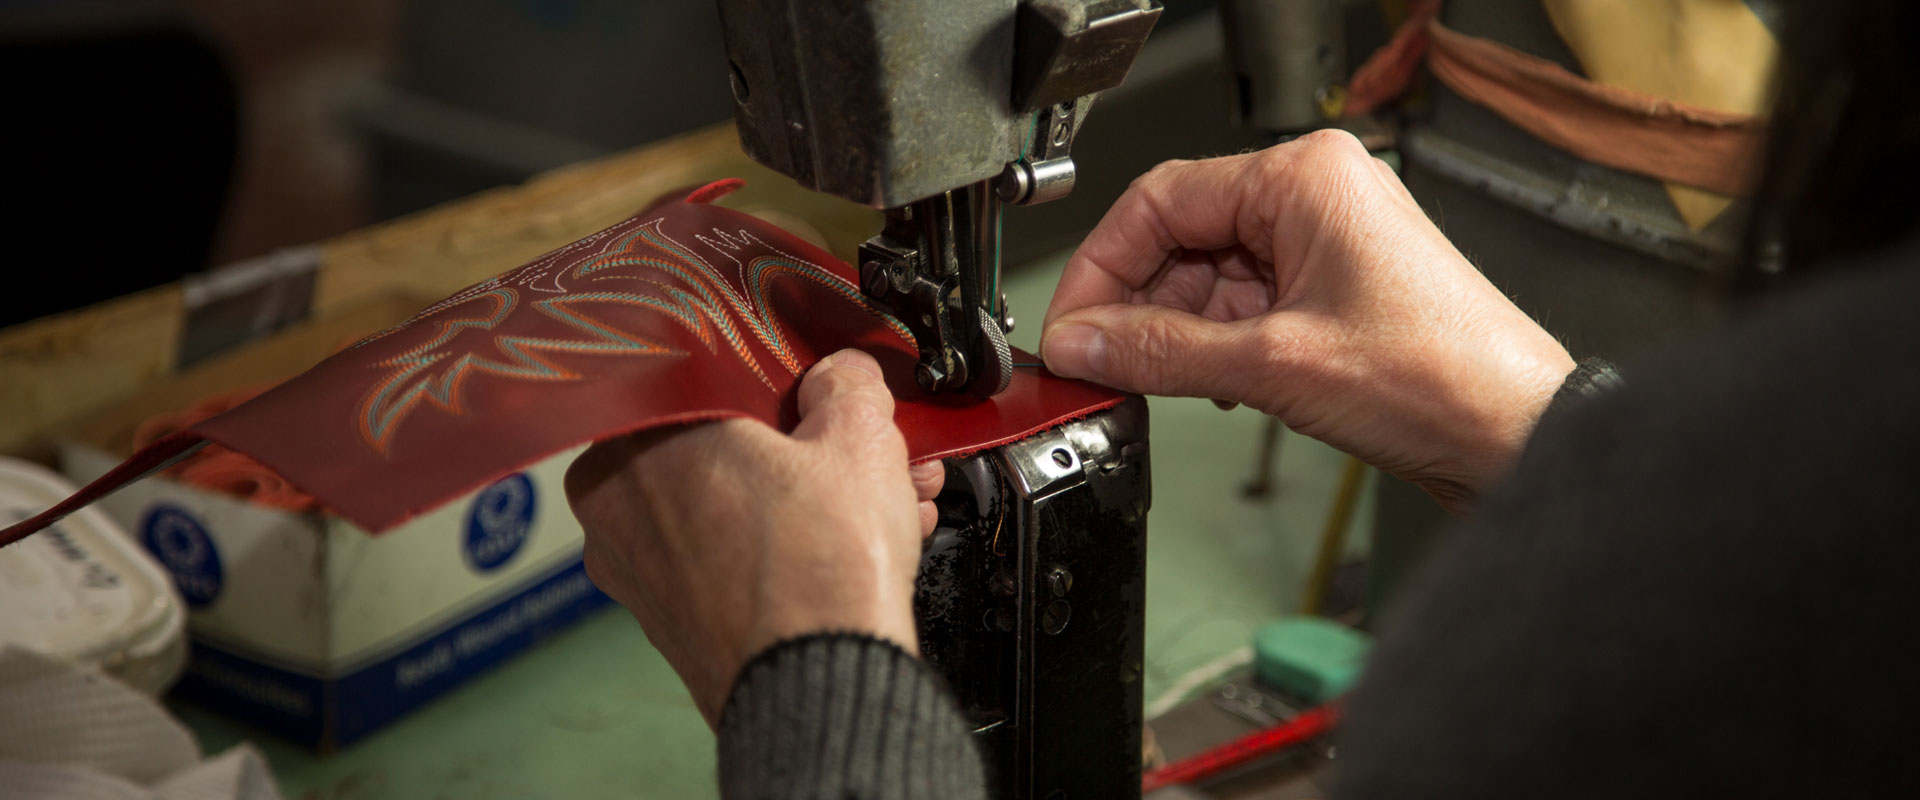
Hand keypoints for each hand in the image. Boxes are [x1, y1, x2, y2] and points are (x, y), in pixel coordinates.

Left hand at [564, 350, 942, 725]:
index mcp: (635, 438)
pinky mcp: (671, 622)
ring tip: (884, 501)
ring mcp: (638, 571)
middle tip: (868, 450)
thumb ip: (846, 384)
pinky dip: (785, 549)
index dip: (788, 385)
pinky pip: (730, 561)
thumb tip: (841, 377)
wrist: (821, 688)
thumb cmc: (817, 570)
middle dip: (811, 448)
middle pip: (728, 449)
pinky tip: (850, 547)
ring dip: (810, 498)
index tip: (829, 395)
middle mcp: (616, 505)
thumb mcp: (858, 437)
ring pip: (734, 507)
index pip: (712, 381)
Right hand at [1040, 131, 1572, 510]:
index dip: (1101, 268)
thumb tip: (1083, 347)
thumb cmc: (1443, 377)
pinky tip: (1203, 383)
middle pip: (1180, 236)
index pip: (1160, 200)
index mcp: (1305, 177)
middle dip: (1134, 305)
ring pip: (1207, 276)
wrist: (1520, 433)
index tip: (1070, 328)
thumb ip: (1160, 352)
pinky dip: (1210, 344)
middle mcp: (1314, 197)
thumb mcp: (1273, 365)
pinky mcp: (1331, 292)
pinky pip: (1242, 305)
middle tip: (1095, 363)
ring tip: (1148, 382)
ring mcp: (1324, 245)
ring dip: (1172, 332)